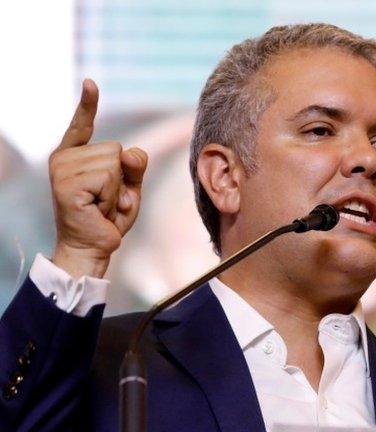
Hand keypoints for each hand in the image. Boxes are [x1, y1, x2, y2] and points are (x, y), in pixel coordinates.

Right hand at [49, 79, 147, 278]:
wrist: (93, 248)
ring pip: (115, 162)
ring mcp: (62, 169)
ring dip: (119, 189)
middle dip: (123, 178)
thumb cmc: (109, 218)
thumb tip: (129, 151)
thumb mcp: (129, 188)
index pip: (83, 124)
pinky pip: (109, 178)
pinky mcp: (67, 184)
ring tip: (103, 206)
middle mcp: (64, 158)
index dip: (87, 104)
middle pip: (116, 149)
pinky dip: (114, 197)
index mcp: (75, 156)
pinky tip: (99, 210)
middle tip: (108, 200)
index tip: (90, 83)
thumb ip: (135, 166)